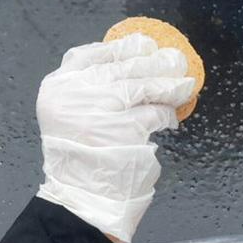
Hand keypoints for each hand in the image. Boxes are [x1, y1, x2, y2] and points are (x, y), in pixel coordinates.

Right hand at [36, 34, 195, 242]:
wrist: (81, 199)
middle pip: (121, 66)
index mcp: (57, 87)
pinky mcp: (125, 128)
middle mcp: (75, 93)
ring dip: (168, 83)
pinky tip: (173, 117)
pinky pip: (154, 112)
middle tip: (174, 58)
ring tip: (185, 82)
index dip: (119, 47)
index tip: (142, 43)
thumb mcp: (69, 117)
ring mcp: (100, 109)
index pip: (88, 55)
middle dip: (152, 61)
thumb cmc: (80, 160)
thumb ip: (88, 91)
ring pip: (142, 86)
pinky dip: (167, 114)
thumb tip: (130, 64)